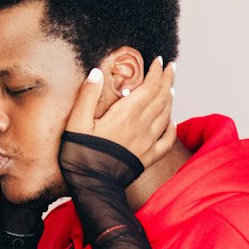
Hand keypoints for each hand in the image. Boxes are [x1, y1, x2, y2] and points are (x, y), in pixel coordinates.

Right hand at [65, 56, 175, 170]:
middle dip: (167, 80)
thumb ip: (87, 96)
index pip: (149, 87)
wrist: (93, 188)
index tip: (158, 60)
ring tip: (170, 88)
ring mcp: (147, 143)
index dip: (156, 72)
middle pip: (162, 98)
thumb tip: (97, 72)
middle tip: (171, 67)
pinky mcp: (147, 158)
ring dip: (170, 99)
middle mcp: (142, 126)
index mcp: (126, 114)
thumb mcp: (76, 122)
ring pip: (166, 115)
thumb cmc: (81, 156)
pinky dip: (172, 128)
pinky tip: (171, 122)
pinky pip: (167, 141)